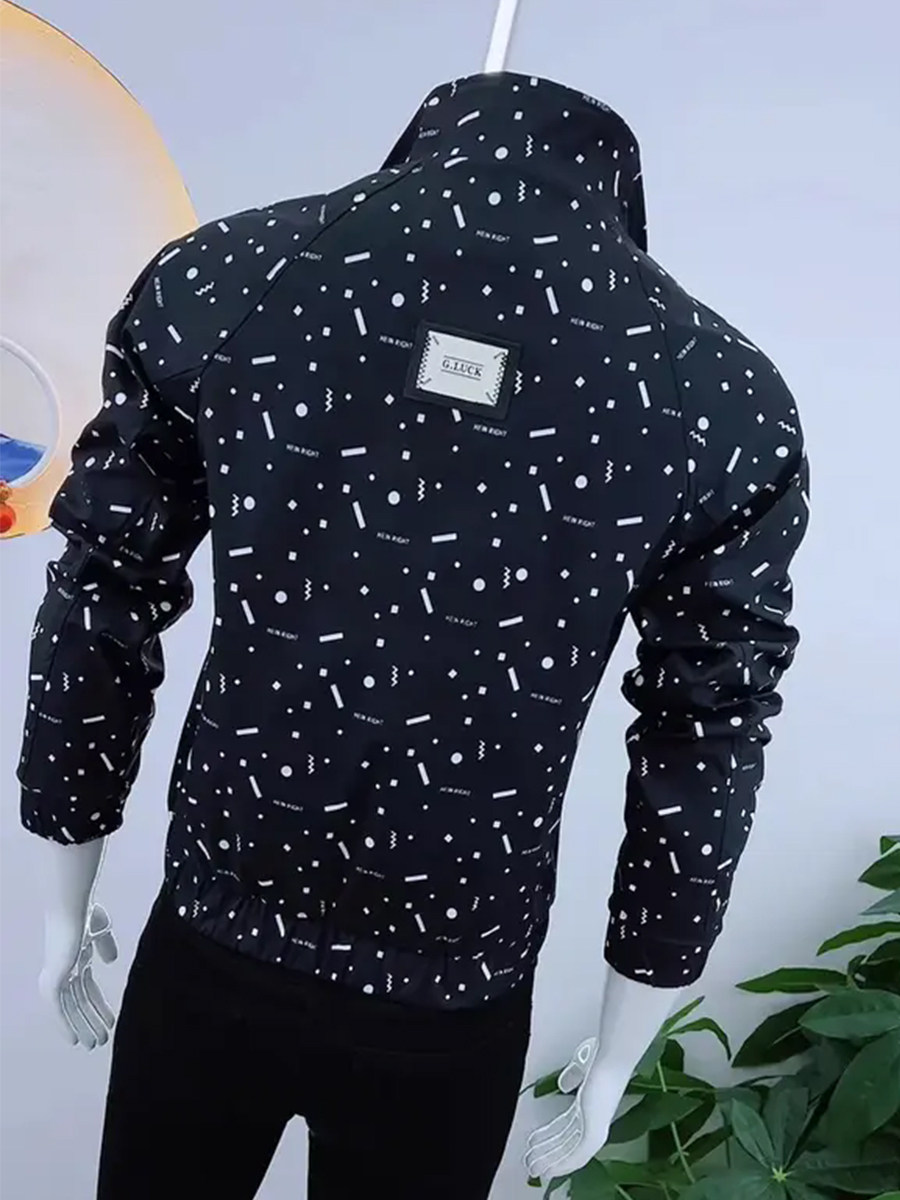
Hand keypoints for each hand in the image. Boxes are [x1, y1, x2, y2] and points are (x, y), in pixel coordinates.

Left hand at [39, 903, 117, 1049]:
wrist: (71, 908)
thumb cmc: (85, 912)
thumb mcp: (100, 930)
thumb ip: (104, 945)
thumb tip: (110, 961)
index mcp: (75, 960)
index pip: (87, 990)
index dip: (98, 1007)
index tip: (110, 1022)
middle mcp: (64, 972)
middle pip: (78, 1003)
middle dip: (90, 1022)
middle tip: (100, 1041)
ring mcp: (57, 977)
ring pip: (71, 1010)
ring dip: (83, 1027)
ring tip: (95, 1044)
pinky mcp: (51, 982)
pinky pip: (58, 1009)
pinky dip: (65, 1025)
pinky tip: (74, 1040)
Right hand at [524, 1036, 630, 1180]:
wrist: (612, 1060)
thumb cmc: (602, 1058)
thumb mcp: (582, 1066)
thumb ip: (572, 1076)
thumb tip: (564, 1085)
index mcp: (591, 1105)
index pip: (567, 1126)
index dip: (548, 1135)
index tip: (533, 1140)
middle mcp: (593, 1120)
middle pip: (566, 1142)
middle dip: (546, 1152)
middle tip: (529, 1162)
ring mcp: (595, 1128)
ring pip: (569, 1152)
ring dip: (549, 1161)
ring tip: (532, 1169)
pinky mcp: (595, 1133)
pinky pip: (577, 1156)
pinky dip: (562, 1164)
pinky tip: (549, 1171)